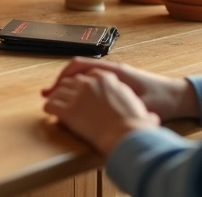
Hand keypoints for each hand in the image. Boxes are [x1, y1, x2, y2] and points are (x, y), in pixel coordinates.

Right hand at [42, 58, 199, 121]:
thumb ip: (125, 103)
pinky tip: (75, 101)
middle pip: (77, 68)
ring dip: (68, 84)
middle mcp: (111, 70)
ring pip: (83, 74)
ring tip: (55, 99)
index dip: (63, 77)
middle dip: (60, 82)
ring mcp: (113, 75)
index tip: (52, 90)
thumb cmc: (163, 100)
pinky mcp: (116, 83)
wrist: (179, 96)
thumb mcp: (143, 103)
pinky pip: (91, 81)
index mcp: (114, 71)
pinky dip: (79, 88)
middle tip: (46, 95)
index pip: (81, 65)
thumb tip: (103, 109)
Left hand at [43, 69, 160, 154]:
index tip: (72, 83)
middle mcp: (92, 81)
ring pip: (59, 90)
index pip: (85, 69)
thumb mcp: (142, 105)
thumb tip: (152, 118)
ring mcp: (80, 94)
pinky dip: (49, 107)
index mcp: (109, 75)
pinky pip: (52, 104)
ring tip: (50, 101)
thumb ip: (136, 104)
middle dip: (61, 85)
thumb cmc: (143, 120)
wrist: (134, 132)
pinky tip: (49, 112)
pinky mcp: (71, 109)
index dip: (76, 78)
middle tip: (53, 92)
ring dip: (54, 95)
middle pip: (70, 79)